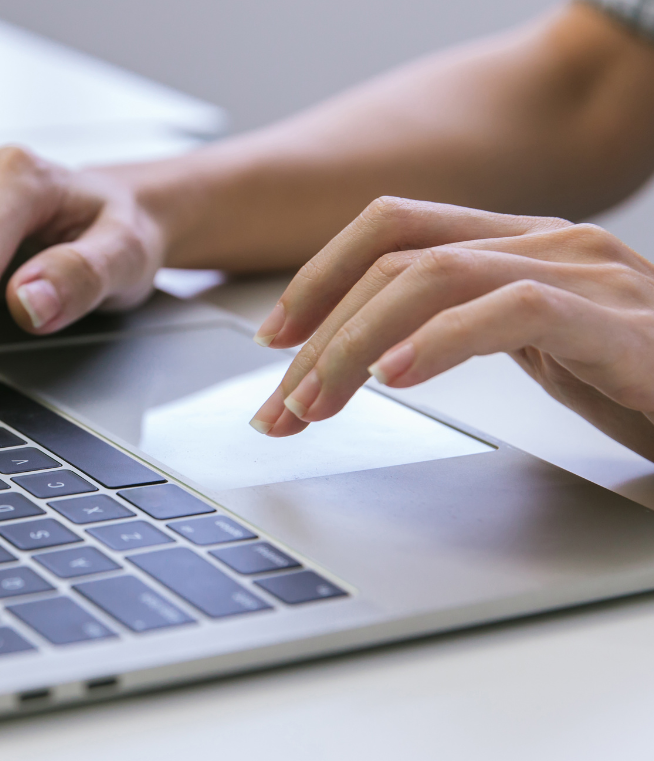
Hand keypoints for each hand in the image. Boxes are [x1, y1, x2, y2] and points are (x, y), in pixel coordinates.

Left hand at [249, 197, 653, 460]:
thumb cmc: (636, 377)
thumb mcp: (531, 345)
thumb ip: (462, 325)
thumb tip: (369, 349)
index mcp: (515, 241)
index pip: (393, 226)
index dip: (320, 274)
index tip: (274, 337)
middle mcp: (544, 241)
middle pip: (396, 258)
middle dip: (320, 332)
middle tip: (280, 403)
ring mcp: (583, 272)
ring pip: (435, 276)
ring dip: (356, 343)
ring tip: (317, 402)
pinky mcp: (614, 320)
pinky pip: (510, 311)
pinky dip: (440, 342)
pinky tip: (395, 376)